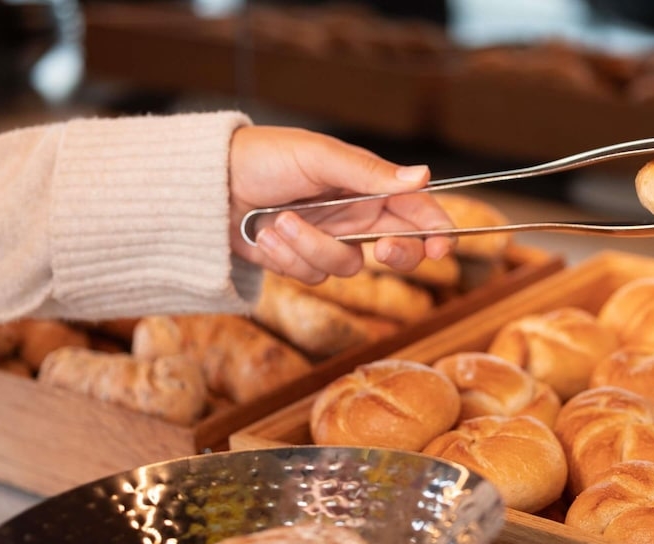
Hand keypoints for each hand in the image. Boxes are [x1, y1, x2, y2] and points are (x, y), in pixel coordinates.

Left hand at [229, 126, 453, 283]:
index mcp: (369, 187)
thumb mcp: (319, 157)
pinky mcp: (302, 262)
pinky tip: (264, 235)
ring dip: (312, 247)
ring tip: (279, 220)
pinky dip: (287, 257)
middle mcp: (356, 218)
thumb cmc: (264, 157)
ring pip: (348, 268)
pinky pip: (312, 277)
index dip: (438, 231)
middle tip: (382, 248)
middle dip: (396, 254)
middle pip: (400, 250)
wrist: (210, 184)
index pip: (418, 212)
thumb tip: (423, 176)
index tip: (443, 247)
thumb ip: (370, 173)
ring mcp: (330, 242)